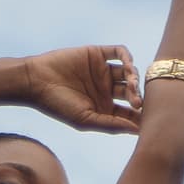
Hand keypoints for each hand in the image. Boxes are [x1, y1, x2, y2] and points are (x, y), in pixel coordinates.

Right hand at [23, 43, 142, 135]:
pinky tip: (127, 65)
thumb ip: (111, 125)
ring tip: (131, 85)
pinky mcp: (98, 54)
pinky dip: (127, 57)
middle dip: (137, 97)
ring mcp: (103, 71)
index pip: (129, 113)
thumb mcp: (86, 120)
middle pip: (132, 92)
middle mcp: (107, 90)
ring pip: (128, 73)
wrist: (36, 81)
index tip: (147, 120)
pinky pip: (119, 52)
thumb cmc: (58, 105)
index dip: (140, 116)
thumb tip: (137, 131)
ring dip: (134, 78)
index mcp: (105, 108)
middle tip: (137, 103)